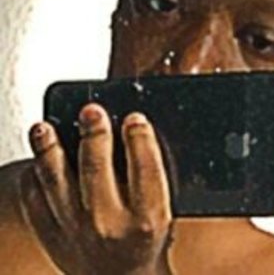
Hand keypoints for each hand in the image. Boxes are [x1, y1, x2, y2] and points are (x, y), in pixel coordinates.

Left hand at [20, 104, 172, 274]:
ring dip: (48, 150)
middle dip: (94, 135)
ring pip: (55, 182)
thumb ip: (153, 174)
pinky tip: (37, 159)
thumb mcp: (163, 209)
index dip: (140, 138)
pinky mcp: (52, 237)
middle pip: (97, 169)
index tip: (134, 118)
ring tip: (44, 127)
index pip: (145, 167)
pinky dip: (31, 177)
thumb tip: (137, 130)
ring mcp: (76, 232)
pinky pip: (33, 203)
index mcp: (147, 217)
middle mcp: (110, 225)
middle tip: (91, 110)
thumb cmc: (146, 241)